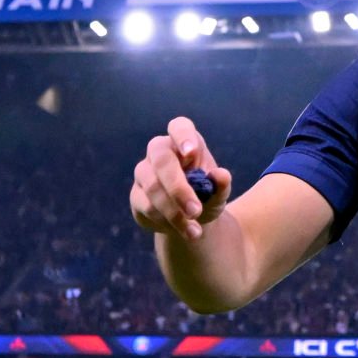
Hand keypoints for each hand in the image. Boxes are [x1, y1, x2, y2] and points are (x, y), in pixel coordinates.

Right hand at [130, 116, 233, 241]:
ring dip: (173, 211)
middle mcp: (160, 152)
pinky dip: (165, 221)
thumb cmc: (207, 195)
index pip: (179, 127)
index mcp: (184, 142)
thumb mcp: (219, 193)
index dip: (183, 136)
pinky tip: (181, 230)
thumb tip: (221, 176)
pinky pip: (146, 206)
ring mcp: (144, 172)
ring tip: (194, 231)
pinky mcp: (136, 196)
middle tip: (196, 211)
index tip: (191, 152)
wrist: (192, 218)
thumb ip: (221, 185)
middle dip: (178, 188)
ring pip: (152, 187)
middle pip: (161, 159)